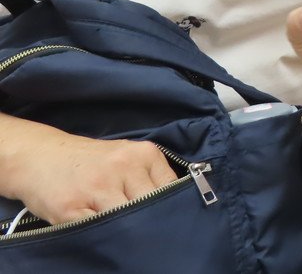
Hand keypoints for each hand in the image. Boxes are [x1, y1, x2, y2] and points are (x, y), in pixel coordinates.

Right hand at [12, 128, 175, 225]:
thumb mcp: (127, 158)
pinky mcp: (71, 208)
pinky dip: (102, 235)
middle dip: (149, 220)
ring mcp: (96, 187)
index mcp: (143, 154)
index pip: (171, 188)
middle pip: (150, 205)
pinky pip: (97, 229)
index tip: (167, 218)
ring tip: (124, 230)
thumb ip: (149, 177)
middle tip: (146, 230)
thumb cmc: (90, 161)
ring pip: (126, 220)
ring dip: (127, 230)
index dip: (169, 207)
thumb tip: (174, 205)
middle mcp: (123, 167)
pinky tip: (102, 230)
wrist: (40, 155)